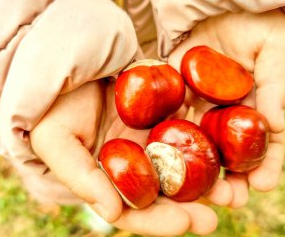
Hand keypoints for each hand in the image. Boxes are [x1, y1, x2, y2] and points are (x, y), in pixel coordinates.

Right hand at [29, 79, 232, 235]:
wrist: (64, 62)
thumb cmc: (52, 103)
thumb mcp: (55, 140)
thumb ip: (80, 177)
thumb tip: (112, 212)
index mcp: (106, 175)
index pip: (131, 209)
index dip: (157, 221)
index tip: (185, 223)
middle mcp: (129, 161)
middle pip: (162, 192)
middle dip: (189, 207)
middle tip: (216, 216)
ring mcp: (147, 136)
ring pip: (179, 164)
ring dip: (204, 178)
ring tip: (232, 188)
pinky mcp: (161, 112)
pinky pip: (185, 127)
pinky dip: (203, 139)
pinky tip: (223, 147)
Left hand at [168, 9, 284, 207]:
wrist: (222, 4)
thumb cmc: (257, 24)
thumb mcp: (274, 50)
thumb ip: (274, 85)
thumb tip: (273, 124)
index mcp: (254, 105)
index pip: (263, 142)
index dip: (265, 164)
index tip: (262, 186)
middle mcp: (225, 111)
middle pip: (227, 150)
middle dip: (229, 177)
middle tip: (229, 199)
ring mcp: (199, 103)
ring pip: (198, 140)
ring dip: (196, 166)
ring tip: (197, 191)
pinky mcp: (175, 91)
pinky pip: (170, 114)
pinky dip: (167, 133)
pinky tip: (164, 153)